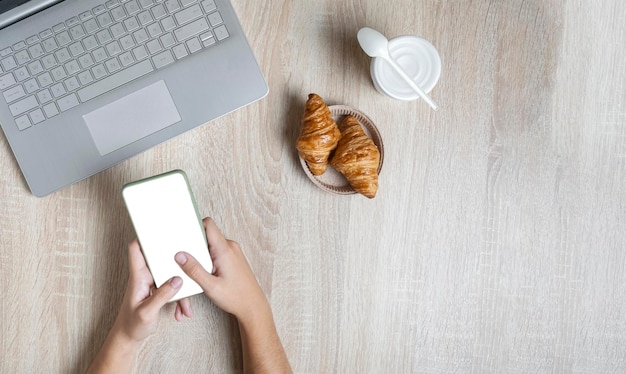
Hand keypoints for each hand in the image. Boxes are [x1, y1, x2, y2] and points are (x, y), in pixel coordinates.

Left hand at [113, 239, 192, 341]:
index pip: (136, 250)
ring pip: (171, 277)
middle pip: (160, 260)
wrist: (128, 338)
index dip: (143, 237)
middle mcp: (145, 277)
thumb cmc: (131, 325)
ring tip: (186, 305)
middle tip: (188, 256)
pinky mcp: (158, 292)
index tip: (157, 229)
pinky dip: (180, 300)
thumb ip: (162, 295)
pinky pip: (173, 289)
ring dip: (181, 289)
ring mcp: (152, 284)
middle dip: (175, 261)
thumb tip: (178, 280)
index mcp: (138, 277)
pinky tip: (183, 311)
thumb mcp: (147, 312)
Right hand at [175, 217, 291, 372]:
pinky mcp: (234, 258)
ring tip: (193, 267)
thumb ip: (194, 270)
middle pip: (207, 235)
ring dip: (201, 253)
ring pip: (212, 244)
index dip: (194, 225)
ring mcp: (233, 252)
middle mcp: (230, 246)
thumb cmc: (235, 297)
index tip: (182, 231)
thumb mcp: (210, 286)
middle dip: (194, 244)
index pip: (208, 225)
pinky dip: (208, 258)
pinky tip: (204, 272)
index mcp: (224, 249)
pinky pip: (217, 251)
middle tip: (183, 256)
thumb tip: (179, 255)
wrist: (253, 306)